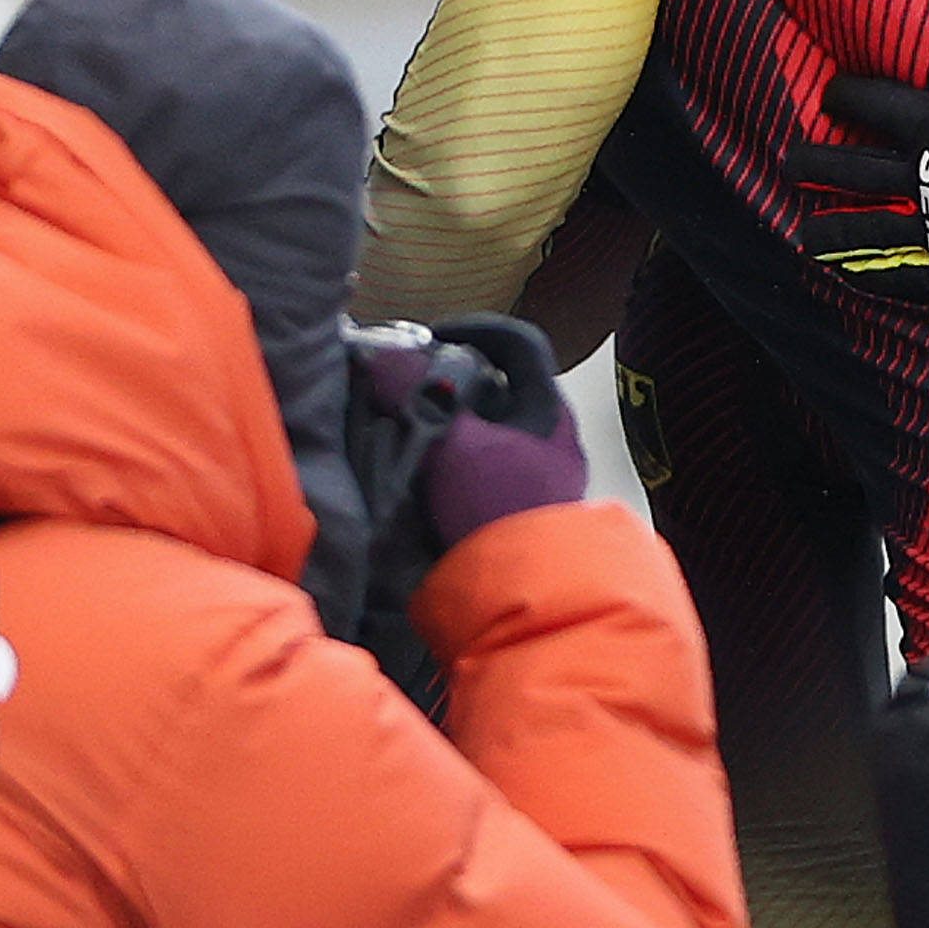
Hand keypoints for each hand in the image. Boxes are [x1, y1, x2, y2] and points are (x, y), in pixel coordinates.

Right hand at [356, 315, 584, 549]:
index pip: (519, 343)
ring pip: (480, 434)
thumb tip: (380, 357)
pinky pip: (472, 474)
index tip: (433, 338)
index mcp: (547, 411)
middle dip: (446, 385)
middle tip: (402, 390)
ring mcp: (532, 482)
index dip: (476, 327)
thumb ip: (413, 392)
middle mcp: (547, 441)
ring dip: (440, 428)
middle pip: (495, 389)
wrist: (519, 600)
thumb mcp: (451, 442)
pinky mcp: (510, 517)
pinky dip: (442, 466)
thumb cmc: (498, 508)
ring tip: (397, 433)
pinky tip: (410, 477)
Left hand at [788, 0, 928, 296]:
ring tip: (805, 233)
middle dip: (818, 163)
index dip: (845, 96)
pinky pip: (899, 273)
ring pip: (866, 225)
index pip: (874, 104)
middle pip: (854, 167)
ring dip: (832, 227)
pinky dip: (871, 275)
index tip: (828, 94)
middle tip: (791, 162)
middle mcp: (922, 174)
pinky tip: (850, 277)